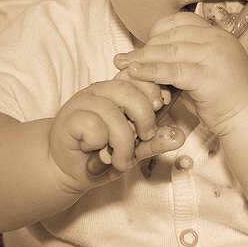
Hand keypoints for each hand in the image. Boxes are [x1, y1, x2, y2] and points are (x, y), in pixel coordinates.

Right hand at [50, 69, 184, 189]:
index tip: (162, 107)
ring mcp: (83, 102)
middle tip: (145, 137)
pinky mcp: (68, 118)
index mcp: (119, 89)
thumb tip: (179, 136)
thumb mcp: (136, 148)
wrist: (69, 169)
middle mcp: (101, 91)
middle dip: (144, 118)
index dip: (155, 91)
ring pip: (112, 113)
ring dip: (123, 141)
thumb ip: (155, 141)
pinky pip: (93, 126)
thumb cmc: (104, 154)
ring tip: (122, 159)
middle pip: (129, 93)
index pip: (141, 76)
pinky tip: (96, 149)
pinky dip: (100, 142)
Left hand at [112, 11, 247, 135]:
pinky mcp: (209, 77)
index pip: (181, 21)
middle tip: (122, 58)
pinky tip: (135, 74)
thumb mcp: (205, 68)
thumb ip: (186, 57)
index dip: (158, 31)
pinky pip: (173, 71)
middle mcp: (218, 40)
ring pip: (170, 51)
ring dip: (142, 58)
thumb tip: (152, 53)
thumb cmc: (224, 96)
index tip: (142, 45)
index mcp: (218, 34)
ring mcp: (215, 57)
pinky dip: (151, 71)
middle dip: (144, 47)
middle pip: (172, 36)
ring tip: (122, 65)